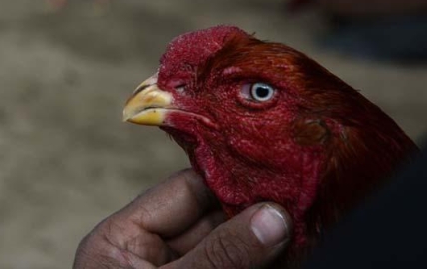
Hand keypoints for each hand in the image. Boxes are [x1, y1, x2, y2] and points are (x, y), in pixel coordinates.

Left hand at [74, 170, 290, 268]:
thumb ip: (218, 255)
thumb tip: (273, 218)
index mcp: (120, 239)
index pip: (183, 191)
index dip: (228, 178)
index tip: (274, 168)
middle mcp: (147, 257)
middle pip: (212, 220)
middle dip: (256, 212)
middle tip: (302, 196)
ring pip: (229, 250)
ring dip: (266, 240)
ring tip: (307, 221)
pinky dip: (263, 263)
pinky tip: (292, 252)